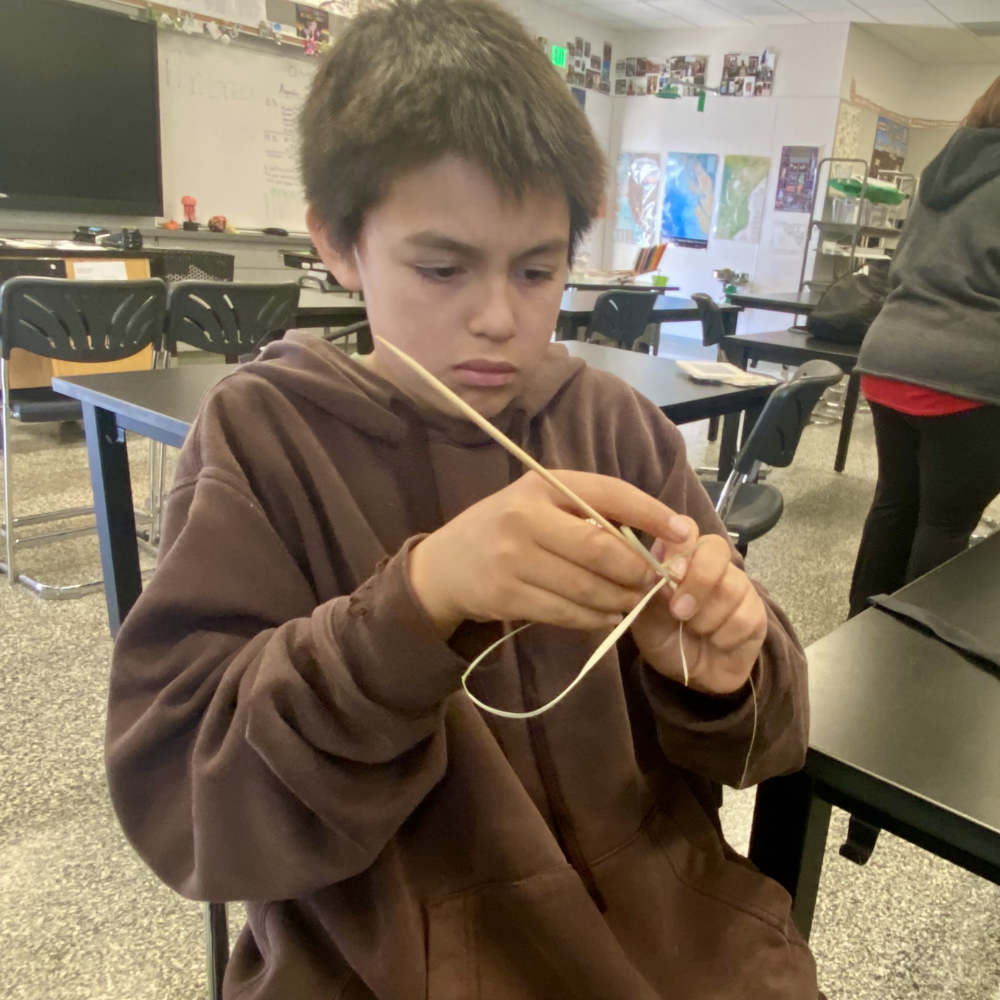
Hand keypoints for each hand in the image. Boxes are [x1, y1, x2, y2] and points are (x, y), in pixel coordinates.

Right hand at [408, 471, 688, 638]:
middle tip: (658, 583)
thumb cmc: (505, 529)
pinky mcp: (507, 596)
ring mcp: (513, 559)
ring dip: (621, 600)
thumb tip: (659, 535)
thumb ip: (588, 514)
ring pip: (588, 587)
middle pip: (602, 549)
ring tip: (634, 602)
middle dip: (639, 570)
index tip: (685, 531)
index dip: (652, 514)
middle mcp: (525, 517)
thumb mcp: (539, 504)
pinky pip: (566, 612)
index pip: (610, 494)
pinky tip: (607, 616)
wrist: (443, 566)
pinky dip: (595, 618)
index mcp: (541, 486)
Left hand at [629, 524, 766, 695]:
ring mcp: (738, 585)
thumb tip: (659, 570)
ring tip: (695, 631)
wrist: (691, 675)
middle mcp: (711, 563)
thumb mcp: (645, 617)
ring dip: (706, 618)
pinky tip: (716, 642)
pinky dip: (723, 636)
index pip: (686, 527)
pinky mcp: (756, 611)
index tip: (670, 571)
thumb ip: (650, 591)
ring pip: (731, 587)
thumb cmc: (664, 637)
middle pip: (716, 548)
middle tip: (679, 612)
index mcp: (679, 557)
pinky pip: (743, 617)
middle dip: (697, 582)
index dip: (680, 544)